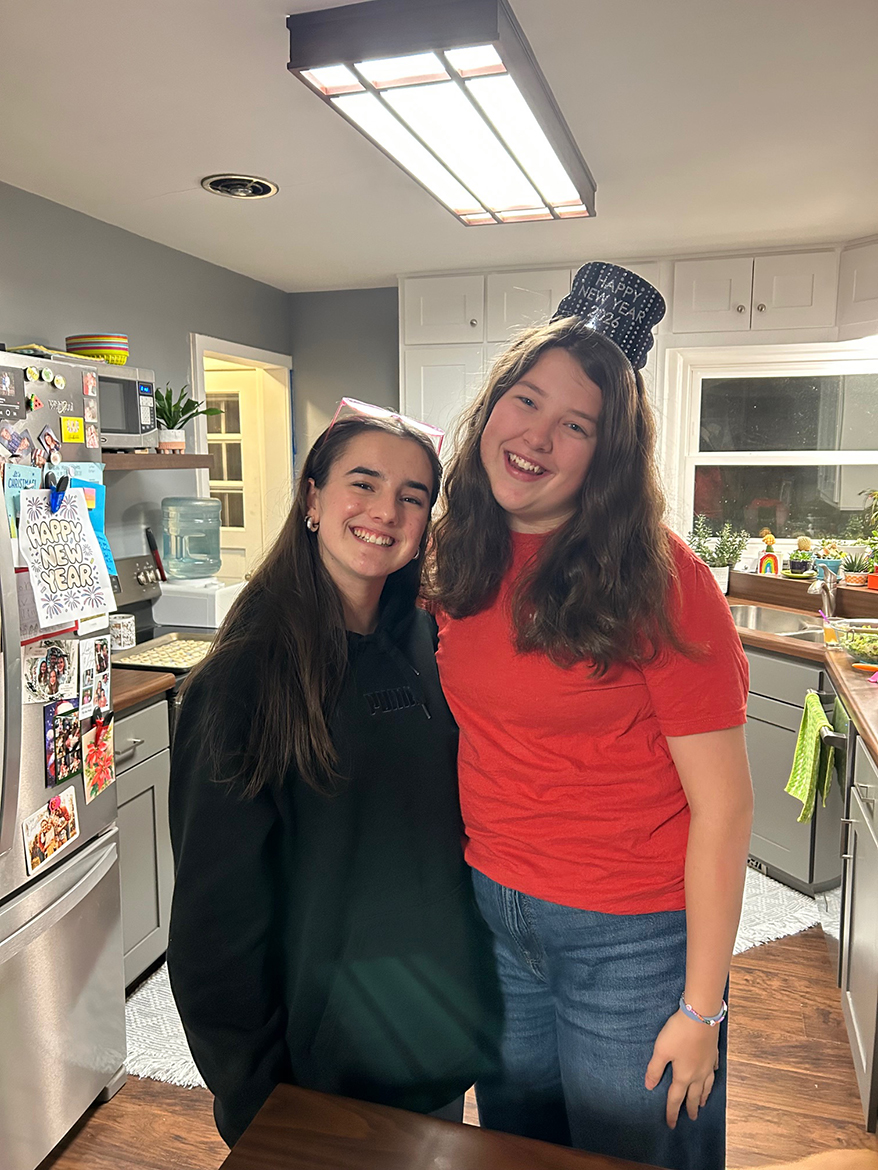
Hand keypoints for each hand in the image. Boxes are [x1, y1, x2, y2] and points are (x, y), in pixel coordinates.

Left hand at [645, 1009, 719, 1127]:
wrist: (701, 1016)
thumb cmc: (679, 1033)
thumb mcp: (661, 1050)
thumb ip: (655, 1069)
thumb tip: (649, 1086)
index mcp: (683, 1076)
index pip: (676, 1099)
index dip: (672, 1112)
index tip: (671, 1125)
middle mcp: (698, 1075)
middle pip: (694, 1096)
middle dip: (691, 1108)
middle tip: (692, 1118)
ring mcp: (708, 1065)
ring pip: (706, 1086)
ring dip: (703, 1096)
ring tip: (702, 1103)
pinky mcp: (713, 1054)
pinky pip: (713, 1071)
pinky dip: (712, 1078)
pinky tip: (711, 1076)